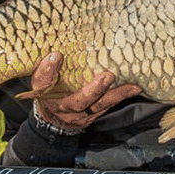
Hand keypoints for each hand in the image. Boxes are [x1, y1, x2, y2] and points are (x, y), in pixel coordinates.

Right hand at [24, 51, 141, 130]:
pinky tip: (134, 88)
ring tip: (131, 86)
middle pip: (78, 102)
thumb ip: (45, 69)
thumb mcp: (41, 81)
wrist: (54, 119)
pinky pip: (107, 106)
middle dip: (93, 90)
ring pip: (98, 106)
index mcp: (45, 95)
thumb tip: (55, 54)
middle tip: (107, 77)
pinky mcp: (93, 115)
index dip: (47, 71)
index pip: (42, 84)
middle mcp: (63, 107)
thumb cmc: (48, 93)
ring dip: (115, 95)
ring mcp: (80, 114)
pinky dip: (120, 97)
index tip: (56, 55)